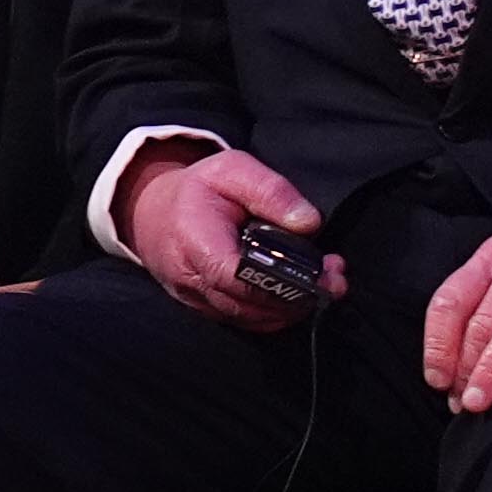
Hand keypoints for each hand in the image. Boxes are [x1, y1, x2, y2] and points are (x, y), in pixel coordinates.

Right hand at [117, 145, 346, 332]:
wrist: (154, 214)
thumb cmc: (198, 189)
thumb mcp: (233, 169)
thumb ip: (271, 191)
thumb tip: (309, 223)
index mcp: (194, 240)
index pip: (234, 274)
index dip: (278, 281)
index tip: (319, 272)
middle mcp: (191, 280)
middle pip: (249, 304)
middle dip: (298, 297)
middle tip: (337, 278)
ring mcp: (197, 302)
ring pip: (251, 320)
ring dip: (293, 307)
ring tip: (326, 282)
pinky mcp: (208, 312)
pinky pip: (247, 322)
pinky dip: (277, 313)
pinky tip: (300, 292)